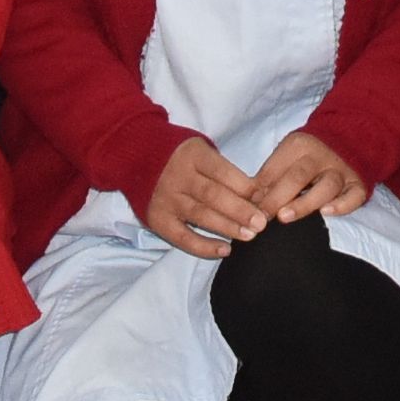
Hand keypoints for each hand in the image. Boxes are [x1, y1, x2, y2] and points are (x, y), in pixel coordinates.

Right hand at [145, 137, 268, 256]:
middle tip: (261, 223)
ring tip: (249, 236)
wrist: (134, 156)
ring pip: (200, 215)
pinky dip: (204, 246)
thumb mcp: (201, 150)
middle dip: (240, 210)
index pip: (223, 172)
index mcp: (193, 155)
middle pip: (213, 195)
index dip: (245, 187)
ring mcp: (167, 199)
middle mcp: (178, 177)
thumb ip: (224, 169)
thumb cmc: (179, 155)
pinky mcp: (158, 219)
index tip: (265, 199)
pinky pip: (183, 237)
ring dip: (227, 227)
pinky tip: (225, 250)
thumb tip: (257, 194)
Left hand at [246, 131, 370, 224]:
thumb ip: (269, 177)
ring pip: (326, 186)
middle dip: (277, 197)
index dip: (260, 191)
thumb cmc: (310, 154)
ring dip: (304, 202)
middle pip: (298, 176)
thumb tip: (249, 201)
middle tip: (262, 216)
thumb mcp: (287, 155)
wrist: (350, 137)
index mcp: (299, 146)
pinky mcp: (358, 184)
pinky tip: (327, 212)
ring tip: (286, 216)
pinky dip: (342, 205)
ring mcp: (341, 171)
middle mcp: (321, 157)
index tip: (249, 209)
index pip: (276, 169)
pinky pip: (354, 196)